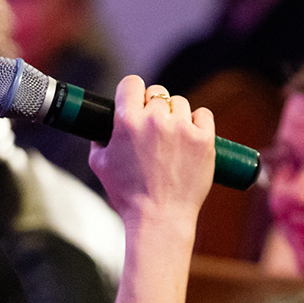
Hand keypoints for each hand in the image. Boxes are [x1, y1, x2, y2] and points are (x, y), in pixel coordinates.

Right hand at [89, 77, 214, 230]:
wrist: (159, 219)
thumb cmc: (128, 195)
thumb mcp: (100, 165)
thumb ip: (99, 139)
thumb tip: (102, 127)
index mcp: (127, 122)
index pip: (131, 83)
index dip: (133, 92)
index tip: (135, 101)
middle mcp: (155, 120)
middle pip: (157, 92)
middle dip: (153, 107)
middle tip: (153, 128)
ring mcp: (182, 129)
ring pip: (180, 103)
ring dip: (175, 115)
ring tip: (172, 138)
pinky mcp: (204, 140)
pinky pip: (203, 114)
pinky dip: (198, 122)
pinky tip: (191, 135)